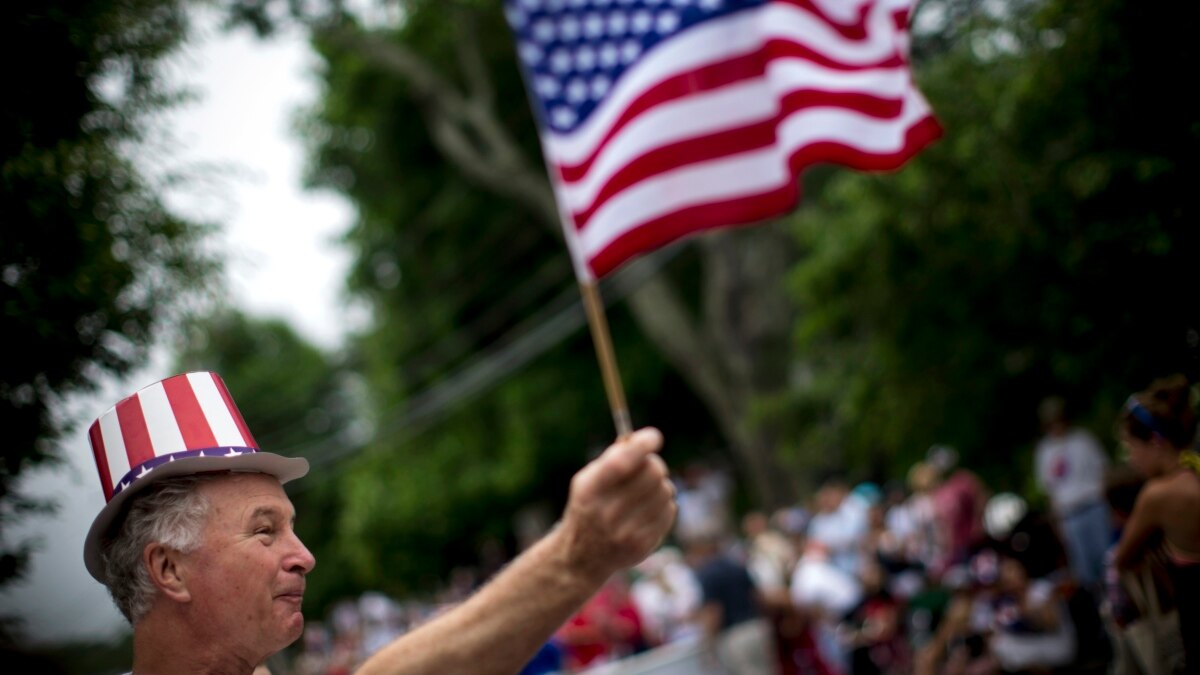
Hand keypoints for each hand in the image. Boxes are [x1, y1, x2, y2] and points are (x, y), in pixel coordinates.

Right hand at [557, 428, 675, 581]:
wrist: (582, 557)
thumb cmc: (589, 507)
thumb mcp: (588, 481)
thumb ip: (612, 459)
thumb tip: (642, 440)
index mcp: (589, 492)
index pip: (621, 463)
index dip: (641, 445)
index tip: (654, 437)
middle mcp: (607, 513)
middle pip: (651, 473)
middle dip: (654, 464)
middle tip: (649, 466)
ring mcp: (627, 532)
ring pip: (665, 490)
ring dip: (660, 484)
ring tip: (646, 491)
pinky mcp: (644, 545)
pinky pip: (670, 510)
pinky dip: (665, 503)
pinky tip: (650, 507)